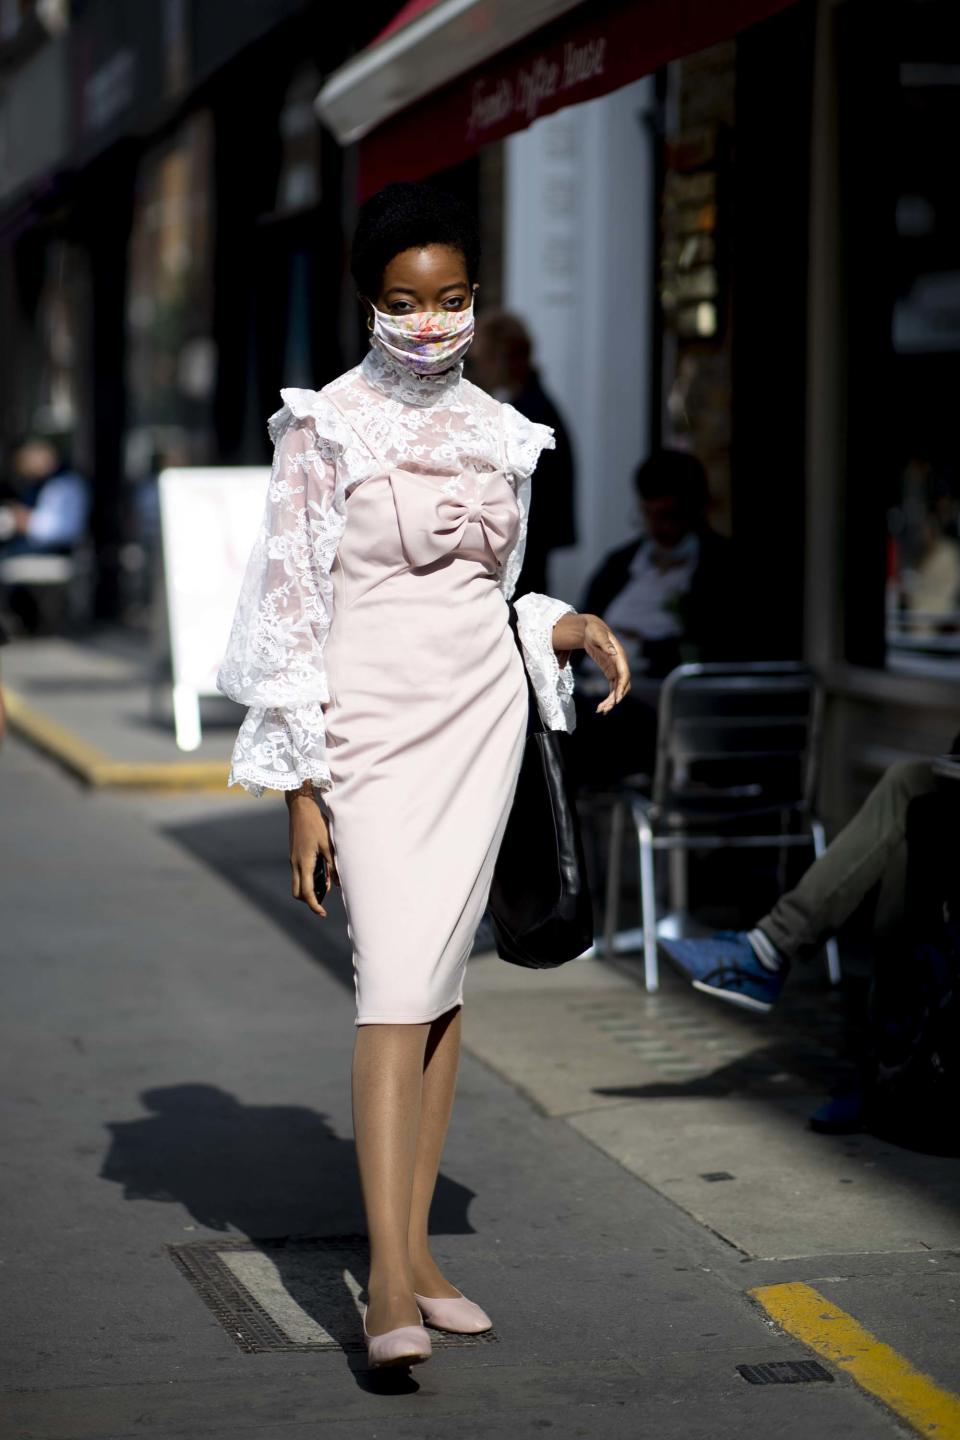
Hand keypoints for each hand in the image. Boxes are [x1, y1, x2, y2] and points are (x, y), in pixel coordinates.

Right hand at [286, 789, 337, 915]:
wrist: (301, 806)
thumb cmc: (316, 823)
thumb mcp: (328, 844)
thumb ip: (333, 864)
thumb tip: (338, 883)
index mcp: (304, 863)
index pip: (306, 892)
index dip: (314, 905)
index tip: (323, 913)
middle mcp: (295, 863)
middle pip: (297, 891)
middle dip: (309, 900)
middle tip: (323, 901)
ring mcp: (293, 858)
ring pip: (297, 882)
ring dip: (308, 888)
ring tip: (326, 885)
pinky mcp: (294, 853)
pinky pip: (299, 872)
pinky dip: (308, 877)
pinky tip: (322, 871)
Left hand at [582, 614, 630, 713]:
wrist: (591, 629)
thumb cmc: (594, 630)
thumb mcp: (597, 634)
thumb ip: (604, 643)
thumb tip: (613, 652)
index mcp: (619, 656)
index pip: (624, 674)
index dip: (622, 687)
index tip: (617, 699)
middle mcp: (620, 664)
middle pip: (622, 685)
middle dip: (615, 698)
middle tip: (604, 708)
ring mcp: (616, 669)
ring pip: (618, 689)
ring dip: (611, 701)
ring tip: (600, 710)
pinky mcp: (610, 672)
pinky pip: (612, 688)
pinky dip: (609, 697)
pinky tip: (602, 706)